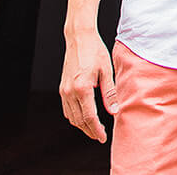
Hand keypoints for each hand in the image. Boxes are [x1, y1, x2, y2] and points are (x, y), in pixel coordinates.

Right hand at [60, 27, 117, 141]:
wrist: (79, 38)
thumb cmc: (95, 51)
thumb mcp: (107, 71)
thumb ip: (109, 93)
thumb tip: (114, 111)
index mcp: (82, 87)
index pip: (89, 117)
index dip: (96, 130)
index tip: (103, 138)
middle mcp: (70, 91)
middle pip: (79, 120)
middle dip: (89, 131)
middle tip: (100, 136)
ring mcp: (64, 90)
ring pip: (71, 117)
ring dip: (82, 125)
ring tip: (94, 129)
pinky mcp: (62, 88)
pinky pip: (67, 109)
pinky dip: (75, 116)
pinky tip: (84, 117)